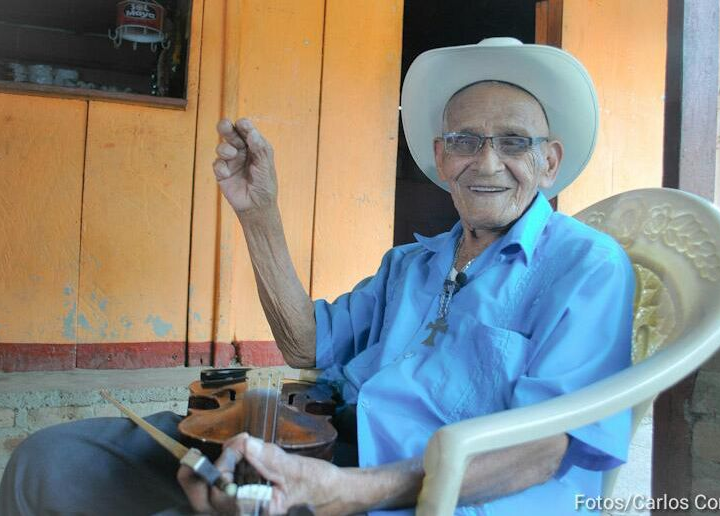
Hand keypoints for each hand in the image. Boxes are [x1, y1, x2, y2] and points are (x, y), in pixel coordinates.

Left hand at [178, 433, 351, 515]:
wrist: (336, 494)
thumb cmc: (320, 485)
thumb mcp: (297, 470)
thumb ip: (269, 458)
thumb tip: (244, 444)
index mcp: (260, 511)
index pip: (225, 496)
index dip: (224, 466)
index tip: (239, 444)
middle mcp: (249, 514)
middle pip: (207, 505)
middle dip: (196, 481)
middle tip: (191, 458)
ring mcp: (247, 509)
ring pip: (212, 501)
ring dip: (208, 476)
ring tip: (219, 453)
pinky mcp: (249, 501)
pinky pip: (225, 493)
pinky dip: (221, 475)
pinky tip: (232, 457)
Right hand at [213, 118, 277, 213]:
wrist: (257, 207)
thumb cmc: (265, 185)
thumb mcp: (266, 166)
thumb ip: (259, 149)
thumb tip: (252, 132)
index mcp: (255, 147)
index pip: (247, 131)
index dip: (244, 126)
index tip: (242, 124)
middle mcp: (242, 151)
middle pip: (231, 134)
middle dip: (227, 128)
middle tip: (225, 125)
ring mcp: (231, 161)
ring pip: (222, 147)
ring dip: (225, 148)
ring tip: (231, 154)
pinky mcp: (222, 172)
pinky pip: (217, 164)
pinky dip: (220, 167)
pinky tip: (226, 173)